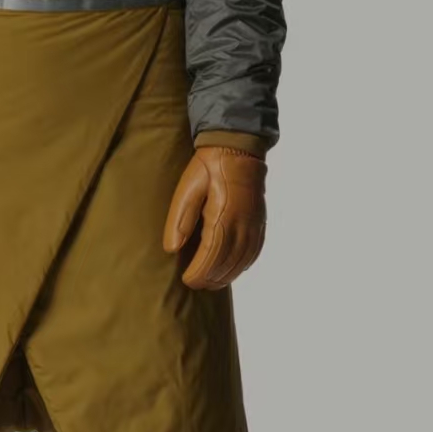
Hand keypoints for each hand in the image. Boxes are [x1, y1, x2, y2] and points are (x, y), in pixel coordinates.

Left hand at [162, 145, 265, 290]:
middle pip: (227, 263)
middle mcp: (243, 224)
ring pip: (242, 262)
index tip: (186, 280)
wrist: (239, 148)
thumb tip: (172, 248)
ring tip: (208, 282)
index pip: (211, 255)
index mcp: (224, 216)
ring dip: (225, 276)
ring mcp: (254, 225)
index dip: (199, 272)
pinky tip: (230, 270)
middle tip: (194, 284)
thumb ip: (180, 218)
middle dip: (210, 278)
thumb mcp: (188, 187)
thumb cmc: (210, 166)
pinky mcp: (260, 223)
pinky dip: (241, 267)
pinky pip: (253, 253)